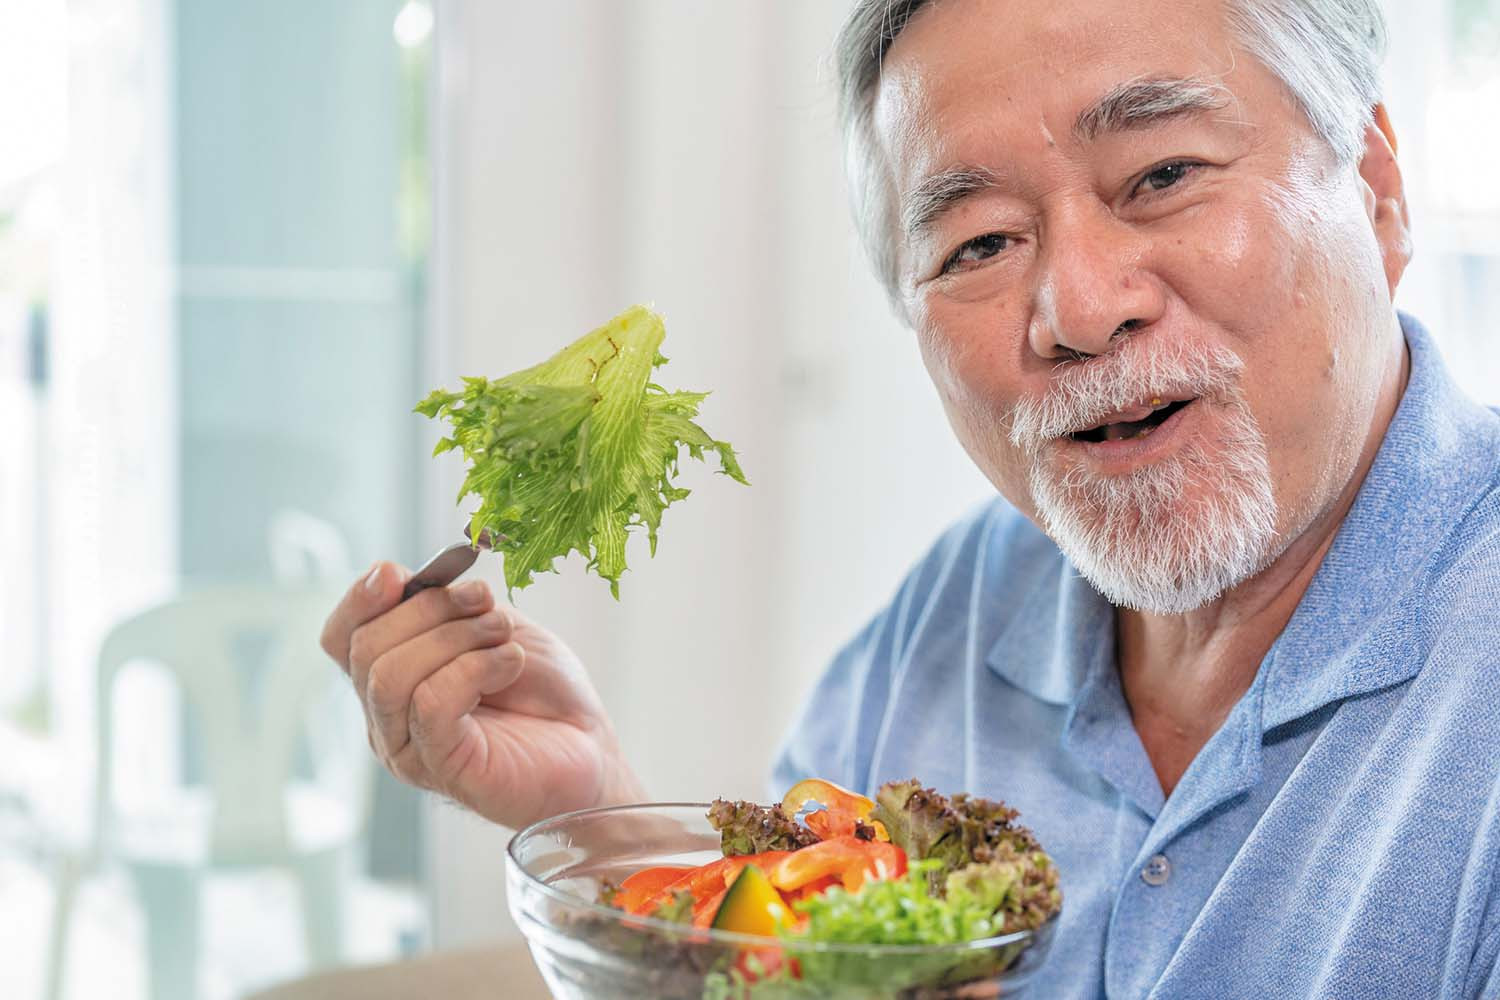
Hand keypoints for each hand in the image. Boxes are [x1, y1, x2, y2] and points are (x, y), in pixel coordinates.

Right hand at [320, 562, 645, 828]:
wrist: (592, 748)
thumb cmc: (542, 692)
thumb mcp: (489, 626)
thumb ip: (442, 604)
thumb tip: (388, 573)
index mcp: (392, 679)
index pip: (341, 638)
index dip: (360, 599)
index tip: (400, 574)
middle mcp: (388, 719)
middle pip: (366, 649)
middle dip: (431, 609)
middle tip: (488, 606)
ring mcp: (410, 748)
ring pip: (391, 675)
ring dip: (456, 637)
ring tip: (504, 638)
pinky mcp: (442, 767)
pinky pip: (429, 704)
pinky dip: (474, 668)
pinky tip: (510, 663)